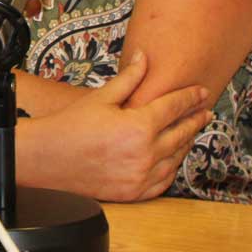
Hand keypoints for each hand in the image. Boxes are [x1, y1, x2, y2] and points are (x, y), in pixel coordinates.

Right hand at [38, 51, 213, 202]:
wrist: (47, 158)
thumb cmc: (70, 126)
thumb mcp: (101, 97)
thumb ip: (129, 79)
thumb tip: (143, 58)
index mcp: (138, 126)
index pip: (175, 107)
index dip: (191, 97)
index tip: (201, 92)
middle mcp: (145, 153)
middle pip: (182, 132)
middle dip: (196, 119)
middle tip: (205, 112)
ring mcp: (141, 176)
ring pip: (177, 158)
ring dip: (187, 142)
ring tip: (191, 132)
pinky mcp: (135, 192)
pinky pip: (164, 181)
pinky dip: (172, 167)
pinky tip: (173, 158)